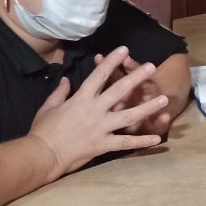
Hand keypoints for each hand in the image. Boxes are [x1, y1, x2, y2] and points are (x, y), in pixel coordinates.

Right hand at [30, 47, 168, 178]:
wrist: (42, 155)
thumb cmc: (43, 130)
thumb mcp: (48, 107)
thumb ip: (60, 92)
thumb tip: (66, 79)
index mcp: (81, 98)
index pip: (99, 75)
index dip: (112, 61)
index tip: (124, 49)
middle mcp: (94, 110)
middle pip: (119, 90)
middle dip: (137, 77)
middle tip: (152, 67)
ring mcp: (101, 127)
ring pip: (129, 115)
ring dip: (148, 107)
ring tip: (164, 99)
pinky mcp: (103, 144)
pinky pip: (126, 142)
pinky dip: (142, 141)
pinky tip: (157, 139)